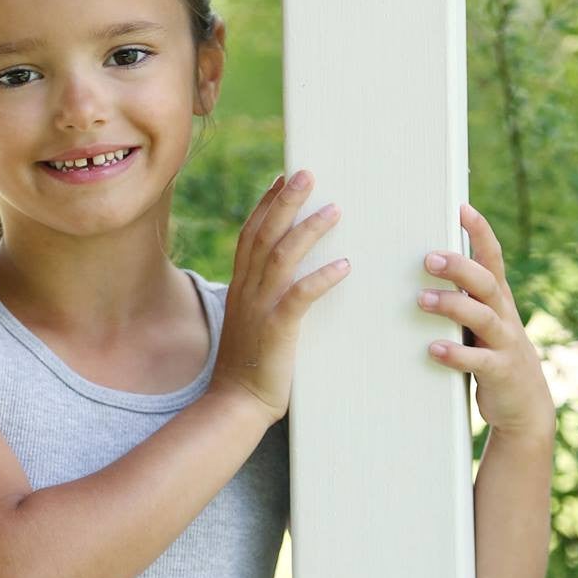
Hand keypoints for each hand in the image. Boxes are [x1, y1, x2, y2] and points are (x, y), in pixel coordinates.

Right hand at [212, 169, 349, 423]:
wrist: (235, 403)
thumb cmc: (249, 367)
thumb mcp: (251, 324)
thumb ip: (262, 299)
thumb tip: (284, 283)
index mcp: (239, 287)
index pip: (251, 234)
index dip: (267, 204)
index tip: (284, 180)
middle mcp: (245, 291)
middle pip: (264, 234)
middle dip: (286, 201)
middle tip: (308, 174)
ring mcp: (258, 309)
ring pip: (281, 256)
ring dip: (308, 230)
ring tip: (334, 210)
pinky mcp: (276, 330)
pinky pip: (299, 296)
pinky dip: (321, 278)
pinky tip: (342, 265)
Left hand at [418, 203, 554, 440]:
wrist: (526, 406)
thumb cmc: (493, 355)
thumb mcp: (483, 323)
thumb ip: (464, 298)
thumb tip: (425, 267)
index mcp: (499, 299)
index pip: (492, 258)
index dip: (480, 232)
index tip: (461, 208)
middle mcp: (505, 315)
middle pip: (486, 282)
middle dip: (460, 266)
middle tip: (429, 257)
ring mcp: (505, 344)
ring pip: (483, 317)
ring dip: (453, 305)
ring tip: (422, 299)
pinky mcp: (500, 372)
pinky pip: (478, 361)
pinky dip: (456, 354)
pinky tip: (434, 349)